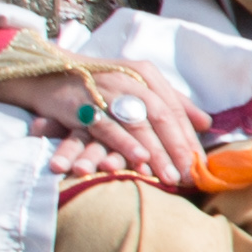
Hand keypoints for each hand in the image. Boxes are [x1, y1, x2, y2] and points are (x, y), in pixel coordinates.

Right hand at [0, 62, 206, 187]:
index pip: (175, 110)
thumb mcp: (137, 86)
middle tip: (188, 176)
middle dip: (177, 149)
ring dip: (155, 153)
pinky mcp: (83, 105)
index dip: (188, 138)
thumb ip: (171, 102)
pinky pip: (108, 127)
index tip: (200, 164)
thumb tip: (206, 123)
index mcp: (147, 75)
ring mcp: (107, 91)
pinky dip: (125, 143)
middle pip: (162, 117)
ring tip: (168, 177)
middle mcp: (130, 80)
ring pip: (138, 125)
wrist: (46, 74)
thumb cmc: (99, 85)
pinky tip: (139, 159)